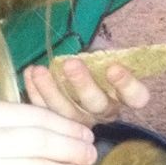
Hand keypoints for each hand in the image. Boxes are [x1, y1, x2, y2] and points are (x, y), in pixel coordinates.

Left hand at [22, 58, 150, 127]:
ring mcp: (82, 120)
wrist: (79, 68)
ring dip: (52, 91)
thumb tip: (101, 42)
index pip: (135, 97)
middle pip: (97, 105)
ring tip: (40, 71)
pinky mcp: (58, 122)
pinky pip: (46, 110)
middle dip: (83, 85)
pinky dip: (35, 92)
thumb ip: (108, 50)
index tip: (114, 68)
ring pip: (68, 113)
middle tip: (71, 64)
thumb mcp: (107, 51)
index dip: (126, 85)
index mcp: (124, 96)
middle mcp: (105, 112)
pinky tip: (29, 73)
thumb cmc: (96, 59)